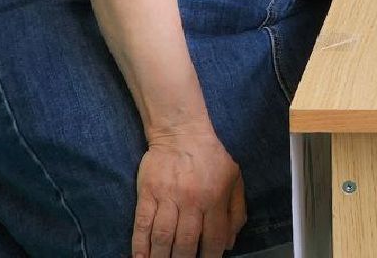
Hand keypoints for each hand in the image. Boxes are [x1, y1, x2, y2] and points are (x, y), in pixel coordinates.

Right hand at [132, 127, 245, 257]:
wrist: (182, 132)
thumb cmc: (211, 157)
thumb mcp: (234, 178)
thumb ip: (236, 210)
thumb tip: (230, 243)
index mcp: (215, 198)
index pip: (214, 238)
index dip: (210, 257)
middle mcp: (192, 201)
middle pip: (186, 243)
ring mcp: (168, 197)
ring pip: (163, 237)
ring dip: (161, 257)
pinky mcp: (148, 193)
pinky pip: (142, 223)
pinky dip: (140, 244)